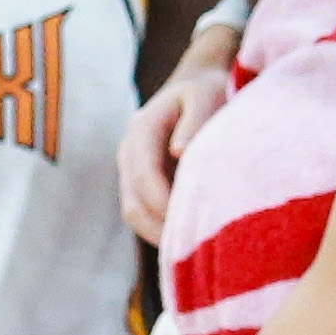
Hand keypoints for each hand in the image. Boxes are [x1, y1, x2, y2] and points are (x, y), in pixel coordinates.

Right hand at [118, 43, 234, 245]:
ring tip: (192, 250)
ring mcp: (130, 169)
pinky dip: (162, 228)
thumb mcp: (206, 95)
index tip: (193, 222)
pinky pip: (144, 212)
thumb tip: (179, 152)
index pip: (144, 177)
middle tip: (194, 249)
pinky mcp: (140, 181)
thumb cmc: (207, 90)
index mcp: (140, 131)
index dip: (165, 203)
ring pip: (134, 213)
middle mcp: (128, 152)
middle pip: (132, 205)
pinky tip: (188, 237)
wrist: (196, 84)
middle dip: (160, 228)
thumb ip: (196, 122)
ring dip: (159, 233)